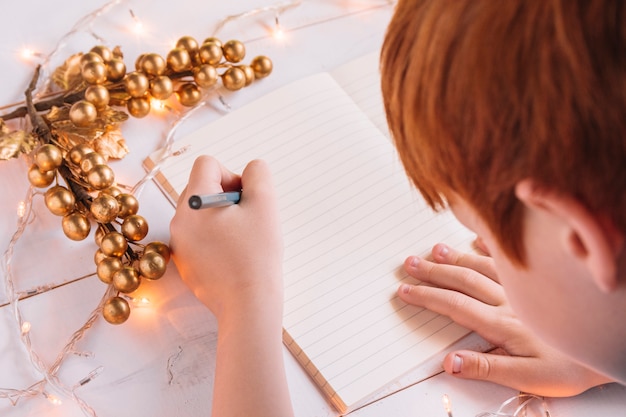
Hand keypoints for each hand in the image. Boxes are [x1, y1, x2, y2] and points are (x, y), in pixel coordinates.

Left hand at [169, 155, 283, 319]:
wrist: (248, 305)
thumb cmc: (257, 256)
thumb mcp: (265, 205)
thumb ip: (258, 175)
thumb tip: (250, 170)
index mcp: (193, 202)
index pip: (207, 164)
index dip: (232, 175)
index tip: (246, 201)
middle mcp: (178, 220)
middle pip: (202, 188)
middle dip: (227, 197)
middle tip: (247, 221)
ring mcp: (179, 244)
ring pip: (201, 214)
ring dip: (223, 218)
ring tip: (242, 240)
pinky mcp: (185, 263)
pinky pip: (199, 237)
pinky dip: (217, 239)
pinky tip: (234, 256)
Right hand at [398, 243, 612, 395]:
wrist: (608, 346)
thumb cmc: (570, 366)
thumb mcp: (529, 378)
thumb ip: (488, 369)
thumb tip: (450, 362)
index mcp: (503, 324)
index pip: (455, 306)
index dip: (427, 298)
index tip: (404, 292)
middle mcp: (510, 300)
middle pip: (463, 280)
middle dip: (433, 273)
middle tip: (409, 265)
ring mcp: (523, 288)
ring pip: (482, 265)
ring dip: (455, 257)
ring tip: (433, 251)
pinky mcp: (537, 281)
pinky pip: (509, 257)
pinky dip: (490, 246)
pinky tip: (476, 239)